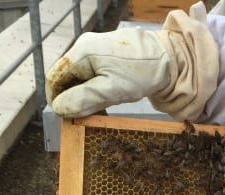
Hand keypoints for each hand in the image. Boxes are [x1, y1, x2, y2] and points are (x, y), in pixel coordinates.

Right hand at [46, 3, 218, 119]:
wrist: (168, 59)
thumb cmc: (141, 73)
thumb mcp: (110, 90)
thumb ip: (82, 99)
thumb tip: (58, 108)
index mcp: (82, 53)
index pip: (55, 78)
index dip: (56, 100)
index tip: (65, 117)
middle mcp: (85, 47)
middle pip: (66, 78)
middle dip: (72, 98)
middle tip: (84, 115)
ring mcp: (95, 50)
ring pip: (79, 78)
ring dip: (85, 95)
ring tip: (99, 107)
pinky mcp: (106, 56)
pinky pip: (92, 75)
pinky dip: (95, 88)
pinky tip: (107, 98)